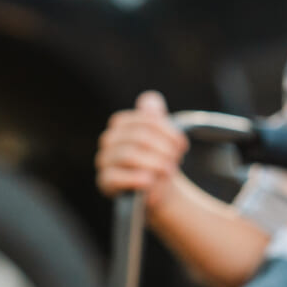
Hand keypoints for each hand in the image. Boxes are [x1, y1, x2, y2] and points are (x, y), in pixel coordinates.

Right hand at [94, 91, 190, 205]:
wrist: (154, 188)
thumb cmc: (158, 158)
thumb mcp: (162, 136)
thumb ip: (156, 117)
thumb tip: (151, 99)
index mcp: (121, 123)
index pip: (146, 120)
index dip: (168, 131)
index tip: (182, 145)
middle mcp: (108, 139)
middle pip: (139, 137)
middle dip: (164, 149)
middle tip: (176, 160)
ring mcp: (104, 160)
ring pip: (129, 155)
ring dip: (155, 164)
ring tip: (168, 171)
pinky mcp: (104, 181)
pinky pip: (117, 177)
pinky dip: (136, 179)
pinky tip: (150, 181)